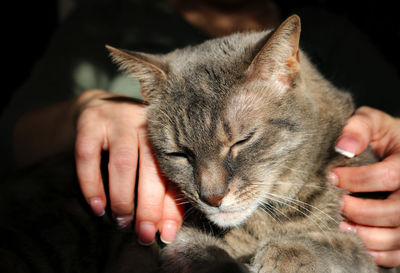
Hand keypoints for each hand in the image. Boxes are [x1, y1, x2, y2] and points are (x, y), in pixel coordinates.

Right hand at [74, 89, 183, 244]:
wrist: (99, 107)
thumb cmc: (131, 142)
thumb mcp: (149, 159)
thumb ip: (161, 188)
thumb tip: (167, 228)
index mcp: (166, 136)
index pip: (173, 174)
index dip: (171, 206)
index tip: (167, 234)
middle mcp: (145, 124)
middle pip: (151, 169)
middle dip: (149, 207)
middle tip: (145, 235)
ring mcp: (118, 120)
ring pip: (123, 164)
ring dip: (123, 199)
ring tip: (122, 223)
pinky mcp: (91, 122)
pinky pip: (88, 157)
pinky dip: (92, 185)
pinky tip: (97, 207)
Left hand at [329, 106, 399, 267]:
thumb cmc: (384, 138)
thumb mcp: (373, 123)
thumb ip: (359, 127)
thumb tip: (344, 147)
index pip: (389, 176)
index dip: (357, 180)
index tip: (332, 177)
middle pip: (396, 211)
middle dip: (361, 211)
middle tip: (337, 205)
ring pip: (398, 236)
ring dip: (366, 235)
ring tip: (341, 225)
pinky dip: (379, 254)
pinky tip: (358, 241)